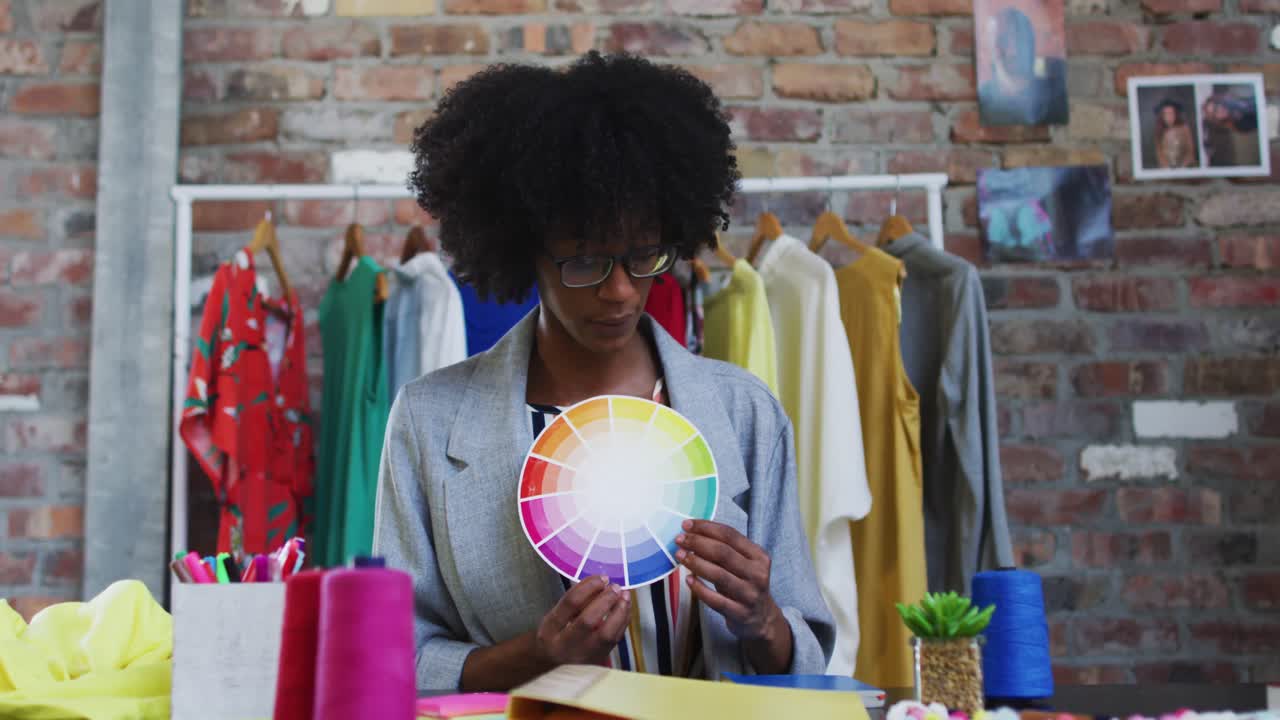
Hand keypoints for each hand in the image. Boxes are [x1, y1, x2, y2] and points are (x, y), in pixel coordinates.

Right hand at [533, 575, 629, 666]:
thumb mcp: (555, 617)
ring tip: (625, 596)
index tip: (601, 578)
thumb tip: (599, 584)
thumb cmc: (556, 635)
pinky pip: (615, 640)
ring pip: (606, 635)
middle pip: (587, 621)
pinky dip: (623, 621)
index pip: (570, 604)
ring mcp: (583, 655)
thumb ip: (574, 602)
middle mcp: (566, 644)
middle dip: (605, 601)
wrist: (553, 665)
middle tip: (615, 587)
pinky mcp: (598, 660)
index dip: (588, 587)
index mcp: (551, 629)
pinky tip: (625, 609)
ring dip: (619, 611)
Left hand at [675, 520, 781, 642]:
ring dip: (696, 563)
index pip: (730, 535)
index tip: (687, 524)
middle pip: (723, 553)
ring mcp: (750, 595)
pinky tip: (688, 580)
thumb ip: (725, 549)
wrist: (761, 618)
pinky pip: (716, 600)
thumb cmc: (744, 584)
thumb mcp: (743, 564)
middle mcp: (757, 574)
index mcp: (759, 556)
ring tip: (680, 555)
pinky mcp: (740, 613)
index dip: (706, 528)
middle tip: (680, 539)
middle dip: (698, 543)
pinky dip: (700, 589)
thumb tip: (693, 532)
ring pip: (719, 575)